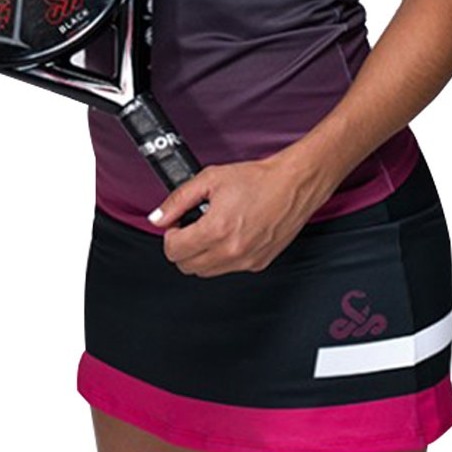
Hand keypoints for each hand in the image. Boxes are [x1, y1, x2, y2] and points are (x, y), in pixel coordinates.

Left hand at [149, 151, 327, 277]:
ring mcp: (245, 260)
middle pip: (187, 266)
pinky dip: (221, 257)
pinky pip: (228, 269)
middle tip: (191, 227)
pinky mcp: (258, 263)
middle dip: (182, 247)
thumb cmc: (258, 179)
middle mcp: (231, 250)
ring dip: (200, 255)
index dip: (170, 235)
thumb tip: (158, 217)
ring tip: (211, 230)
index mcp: (216, 229)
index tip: (177, 225)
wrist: (293, 185)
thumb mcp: (210, 179)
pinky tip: (229, 235)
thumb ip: (178, 199)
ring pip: (206, 272)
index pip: (174, 251)